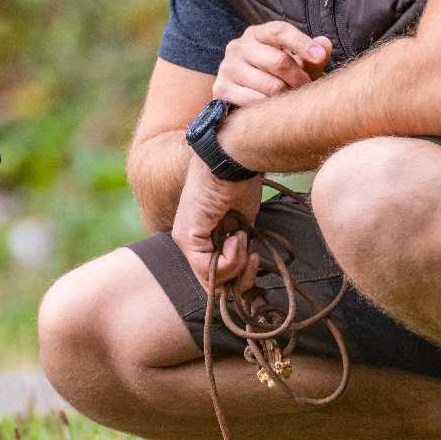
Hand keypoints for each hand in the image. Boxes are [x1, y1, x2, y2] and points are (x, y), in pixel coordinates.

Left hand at [172, 156, 263, 287]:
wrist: (233, 157)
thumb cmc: (241, 179)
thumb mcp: (243, 220)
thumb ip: (239, 243)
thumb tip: (244, 266)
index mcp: (201, 234)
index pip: (217, 272)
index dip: (239, 274)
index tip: (255, 257)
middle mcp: (188, 240)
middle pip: (214, 283)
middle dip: (240, 276)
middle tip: (253, 257)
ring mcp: (185, 240)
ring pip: (212, 280)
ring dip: (237, 264)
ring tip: (241, 236)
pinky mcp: (187, 237)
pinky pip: (211, 270)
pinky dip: (231, 258)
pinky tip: (236, 235)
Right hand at [213, 21, 332, 105]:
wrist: (245, 96)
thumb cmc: (278, 75)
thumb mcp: (298, 63)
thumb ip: (313, 55)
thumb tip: (325, 44)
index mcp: (258, 33)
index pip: (280, 31)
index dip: (302, 44)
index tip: (320, 58)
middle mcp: (238, 46)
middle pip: (278, 61)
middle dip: (298, 78)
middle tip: (306, 88)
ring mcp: (227, 67)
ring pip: (270, 85)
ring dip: (287, 95)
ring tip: (291, 98)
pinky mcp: (221, 89)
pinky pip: (254, 101)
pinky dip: (270, 107)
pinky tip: (275, 108)